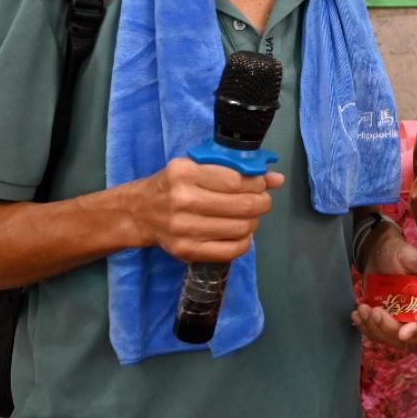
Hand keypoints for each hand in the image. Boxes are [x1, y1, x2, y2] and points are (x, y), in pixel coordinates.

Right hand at [127, 156, 285, 263]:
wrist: (139, 212)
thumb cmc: (173, 184)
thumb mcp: (197, 166)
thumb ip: (235, 169)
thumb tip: (277, 179)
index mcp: (184, 173)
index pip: (236, 180)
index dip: (258, 182)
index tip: (262, 182)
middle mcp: (183, 200)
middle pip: (242, 205)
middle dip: (262, 202)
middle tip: (262, 200)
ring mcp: (184, 229)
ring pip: (241, 228)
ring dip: (254, 221)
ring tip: (250, 215)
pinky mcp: (187, 251)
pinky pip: (232, 250)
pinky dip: (245, 241)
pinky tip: (241, 232)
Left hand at [351, 222, 416, 348]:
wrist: (378, 256)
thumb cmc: (396, 252)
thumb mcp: (408, 255)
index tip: (403, 334)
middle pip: (406, 334)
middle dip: (388, 328)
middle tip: (373, 311)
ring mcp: (400, 320)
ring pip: (389, 337)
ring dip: (373, 328)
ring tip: (361, 308)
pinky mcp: (386, 322)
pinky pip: (377, 334)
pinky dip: (365, 327)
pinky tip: (356, 315)